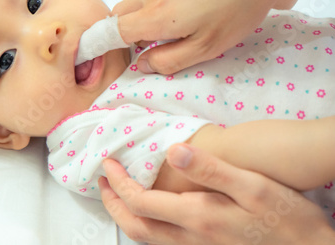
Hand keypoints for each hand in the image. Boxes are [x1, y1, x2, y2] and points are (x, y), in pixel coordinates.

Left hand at [99, 144, 334, 244]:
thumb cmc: (285, 217)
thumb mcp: (252, 186)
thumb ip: (210, 168)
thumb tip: (174, 151)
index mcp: (197, 217)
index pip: (140, 202)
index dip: (118, 183)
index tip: (107, 164)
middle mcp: (190, 238)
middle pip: (136, 225)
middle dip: (112, 204)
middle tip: (102, 182)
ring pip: (147, 238)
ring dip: (126, 216)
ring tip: (117, 196)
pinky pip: (162, 241)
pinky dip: (145, 225)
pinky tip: (150, 213)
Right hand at [112, 0, 326, 74]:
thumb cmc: (239, 7)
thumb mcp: (207, 48)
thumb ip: (169, 60)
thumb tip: (143, 64)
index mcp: (156, 16)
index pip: (113, 31)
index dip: (107, 43)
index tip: (109, 50)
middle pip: (122, 12)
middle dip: (129, 28)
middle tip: (155, 39)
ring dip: (152, 10)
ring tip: (188, 15)